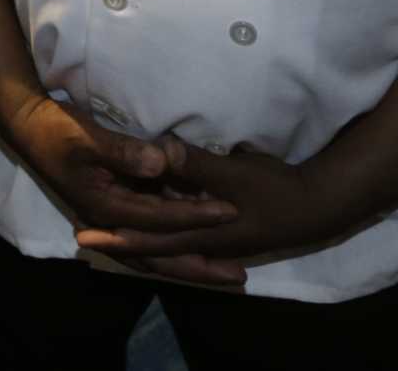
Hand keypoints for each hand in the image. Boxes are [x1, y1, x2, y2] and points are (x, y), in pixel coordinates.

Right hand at [3, 97, 244, 285]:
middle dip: (199, 267)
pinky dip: (173, 243)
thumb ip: (123, 151)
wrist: (30, 127)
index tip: (230, 213)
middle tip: (238, 277)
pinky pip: (149, 234)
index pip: (159, 218)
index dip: (196, 216)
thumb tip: (162, 163)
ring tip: (225, 269)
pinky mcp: (114, 207)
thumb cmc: (57, 130)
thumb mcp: (88, 137)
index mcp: (105, 208)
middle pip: (160, 255)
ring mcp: (111, 218)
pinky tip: (196, 245)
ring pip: (156, 251)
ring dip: (189, 261)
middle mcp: (109, 222)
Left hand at [73, 142, 354, 286]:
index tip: (87, 232)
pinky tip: (150, 218)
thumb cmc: (274, 190)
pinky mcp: (220, 229)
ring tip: (106, 228)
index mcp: (201, 233)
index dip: (117, 234)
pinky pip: (181, 234)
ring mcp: (211, 238)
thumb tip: (158, 150)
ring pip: (166, 242)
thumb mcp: (233, 173)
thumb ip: (195, 164)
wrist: (315, 207)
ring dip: (138, 236)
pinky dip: (161, 230)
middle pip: (151, 246)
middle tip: (82, 236)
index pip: (150, 237)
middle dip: (118, 240)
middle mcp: (201, 242)